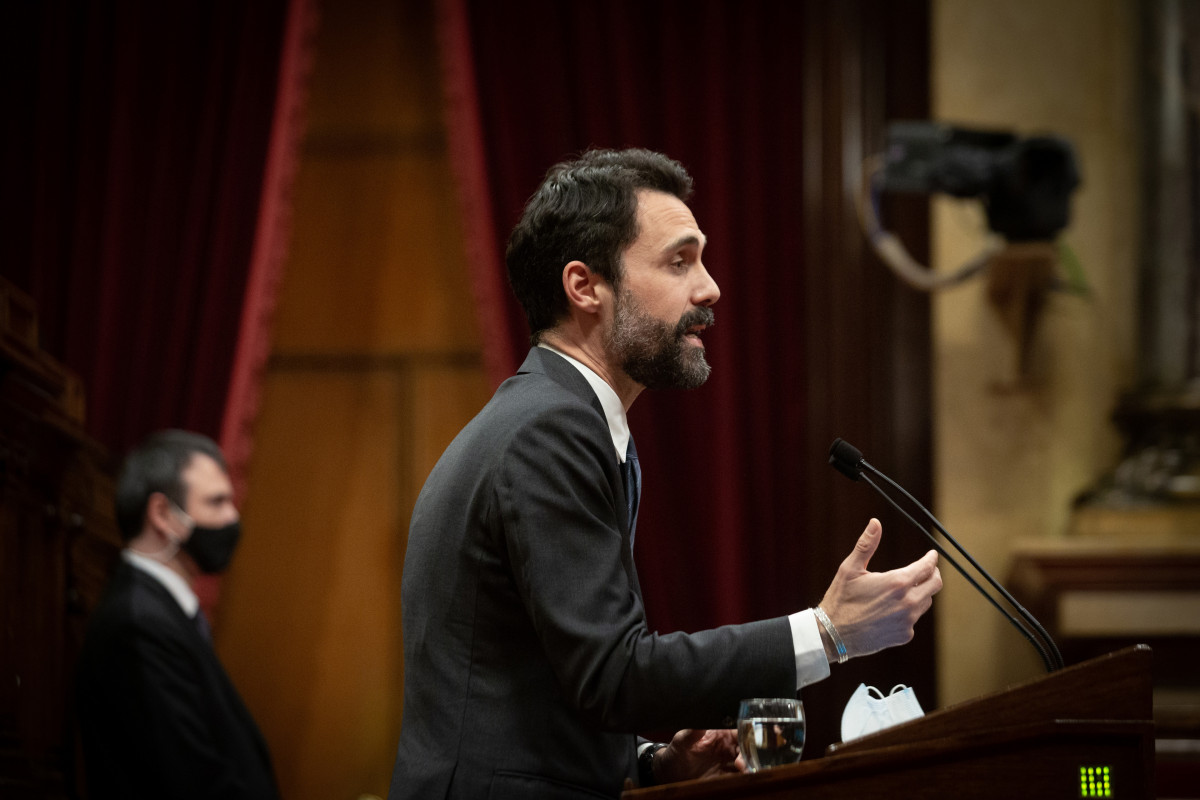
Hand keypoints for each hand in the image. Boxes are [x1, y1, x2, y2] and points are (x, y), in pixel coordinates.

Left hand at [653, 729, 742, 783]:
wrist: (668, 774)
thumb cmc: (675, 753)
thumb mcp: (681, 739)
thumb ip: (694, 730)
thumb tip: (703, 718)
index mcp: (720, 735)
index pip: (741, 732)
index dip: (748, 737)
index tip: (749, 743)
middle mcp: (727, 749)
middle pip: (748, 750)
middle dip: (751, 755)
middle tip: (741, 763)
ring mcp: (727, 765)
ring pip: (746, 765)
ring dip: (749, 768)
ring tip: (743, 773)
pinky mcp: (725, 779)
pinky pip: (739, 779)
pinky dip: (743, 780)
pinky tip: (742, 780)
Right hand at [818, 518, 941, 659]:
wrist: (834, 634)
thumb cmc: (840, 599)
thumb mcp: (850, 568)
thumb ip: (866, 544)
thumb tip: (875, 522)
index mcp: (897, 582)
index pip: (927, 567)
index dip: (931, 558)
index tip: (932, 555)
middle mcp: (908, 602)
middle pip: (935, 585)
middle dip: (933, 574)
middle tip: (927, 569)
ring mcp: (908, 620)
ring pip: (926, 602)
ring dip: (921, 593)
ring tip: (906, 589)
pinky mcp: (905, 635)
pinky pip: (914, 619)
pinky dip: (909, 611)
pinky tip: (893, 609)